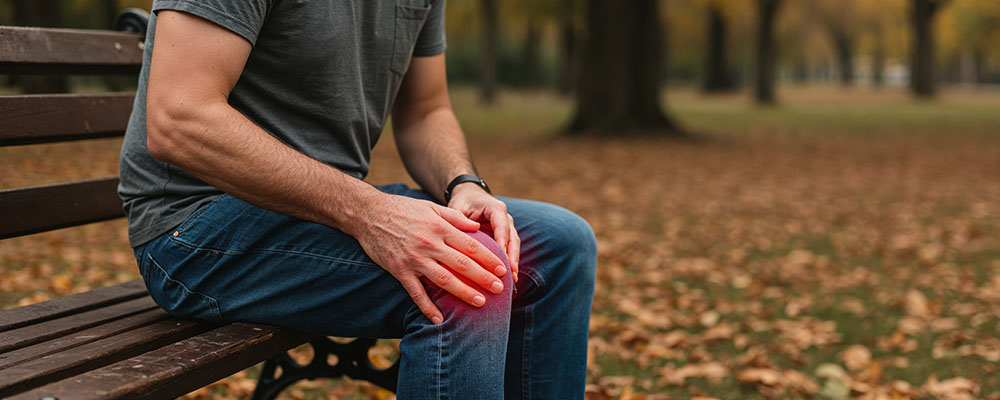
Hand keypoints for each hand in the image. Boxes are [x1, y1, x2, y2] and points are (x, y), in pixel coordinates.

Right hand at [349, 192, 507, 323]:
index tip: (502, 268)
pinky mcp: (399, 270)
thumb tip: (476, 226)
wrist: (368, 214)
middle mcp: (429, 244)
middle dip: (483, 278)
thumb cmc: (402, 209)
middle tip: (499, 289)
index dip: (488, 258)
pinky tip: (439, 319)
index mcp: (439, 227)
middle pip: (462, 264)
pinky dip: (427, 308)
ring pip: (444, 280)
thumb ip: (454, 217)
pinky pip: (416, 293)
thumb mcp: (430, 206)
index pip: (470, 245)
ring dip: (463, 293)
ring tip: (480, 303)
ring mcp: (414, 259)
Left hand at [447, 184, 519, 281]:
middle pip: (512, 239)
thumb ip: (458, 220)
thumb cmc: (462, 202)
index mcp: (496, 209)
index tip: (501, 259)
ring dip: (513, 264)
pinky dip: (509, 264)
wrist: (469, 196)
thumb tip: (457, 237)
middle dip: (512, 258)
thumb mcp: (458, 208)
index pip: (502, 227)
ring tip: (512, 282)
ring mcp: (507, 228)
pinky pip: (509, 251)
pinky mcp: (505, 237)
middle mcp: (505, 219)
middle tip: (511, 275)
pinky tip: (509, 280)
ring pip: (514, 247)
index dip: (502, 243)